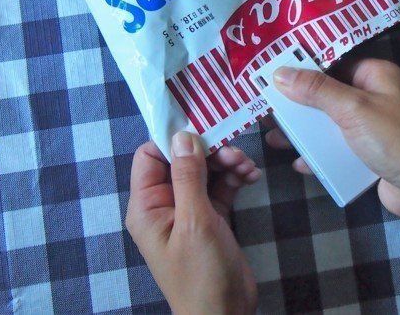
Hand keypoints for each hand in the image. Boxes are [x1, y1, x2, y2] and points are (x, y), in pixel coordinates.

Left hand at [126, 134, 260, 314]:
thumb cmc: (202, 274)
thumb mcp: (195, 221)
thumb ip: (188, 176)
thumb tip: (182, 135)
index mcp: (147, 206)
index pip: (151, 156)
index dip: (174, 139)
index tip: (203, 125)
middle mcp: (165, 204)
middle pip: (183, 160)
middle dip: (210, 152)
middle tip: (235, 151)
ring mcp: (189, 210)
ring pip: (205, 171)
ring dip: (227, 164)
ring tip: (247, 167)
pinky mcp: (211, 217)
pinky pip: (221, 186)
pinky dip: (235, 178)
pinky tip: (252, 177)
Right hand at [266, 59, 399, 217]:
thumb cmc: (396, 139)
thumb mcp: (353, 108)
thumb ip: (316, 90)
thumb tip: (280, 73)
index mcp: (375, 75)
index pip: (332, 64)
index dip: (302, 70)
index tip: (271, 76)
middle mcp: (375, 97)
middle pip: (327, 96)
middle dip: (298, 106)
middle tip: (267, 112)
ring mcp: (373, 127)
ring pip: (330, 124)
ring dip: (305, 133)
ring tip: (274, 140)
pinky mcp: (370, 154)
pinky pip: (338, 149)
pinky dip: (320, 155)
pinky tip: (300, 164)